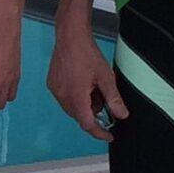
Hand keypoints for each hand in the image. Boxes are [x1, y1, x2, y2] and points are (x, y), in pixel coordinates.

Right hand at [47, 24, 126, 141]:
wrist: (70, 37)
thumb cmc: (87, 53)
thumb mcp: (106, 77)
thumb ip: (113, 99)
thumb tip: (121, 115)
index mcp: (76, 96)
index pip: (87, 124)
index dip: (98, 132)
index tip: (108, 135)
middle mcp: (63, 96)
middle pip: (79, 116)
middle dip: (92, 114)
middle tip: (104, 101)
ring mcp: (55, 91)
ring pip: (72, 108)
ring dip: (84, 105)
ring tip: (93, 89)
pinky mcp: (52, 85)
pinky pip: (65, 99)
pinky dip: (75, 98)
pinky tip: (84, 84)